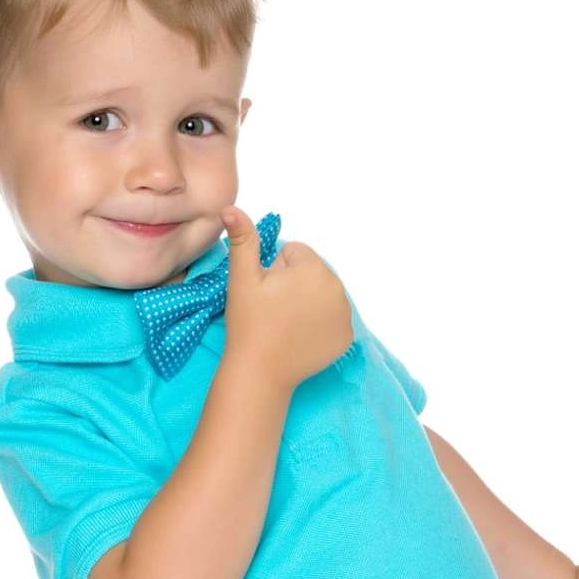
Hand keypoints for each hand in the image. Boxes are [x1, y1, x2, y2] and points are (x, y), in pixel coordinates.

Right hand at [218, 204, 353, 393]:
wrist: (263, 370)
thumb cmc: (249, 321)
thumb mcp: (242, 276)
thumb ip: (242, 239)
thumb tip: (231, 207)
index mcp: (314, 268)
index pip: (294, 252)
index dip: (275, 268)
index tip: (267, 290)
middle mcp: (338, 288)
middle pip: (311, 272)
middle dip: (294, 283)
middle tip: (275, 307)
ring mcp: (346, 315)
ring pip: (322, 293)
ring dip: (307, 301)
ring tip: (287, 321)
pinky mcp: (347, 337)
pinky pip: (333, 317)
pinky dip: (320, 322)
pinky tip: (302, 334)